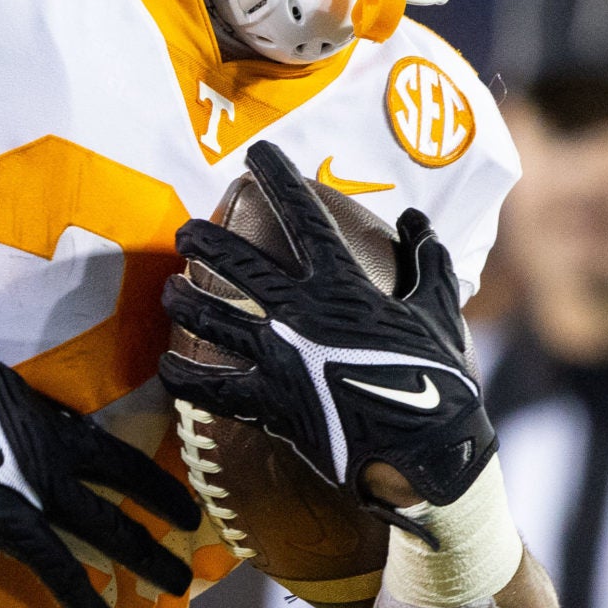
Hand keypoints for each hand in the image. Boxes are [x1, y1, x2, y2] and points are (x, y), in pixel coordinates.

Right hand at [0, 321, 196, 607]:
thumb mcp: (11, 389)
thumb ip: (40, 418)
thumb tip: (56, 428)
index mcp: (58, 438)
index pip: (127, 470)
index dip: (161, 496)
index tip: (187, 519)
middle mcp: (43, 481)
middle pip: (109, 525)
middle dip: (148, 556)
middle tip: (177, 584)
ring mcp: (3, 514)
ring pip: (58, 566)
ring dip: (87, 600)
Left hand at [159, 140, 492, 506]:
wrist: (428, 452)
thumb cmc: (438, 379)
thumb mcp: (440, 310)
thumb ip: (426, 262)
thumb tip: (416, 220)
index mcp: (343, 286)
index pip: (304, 216)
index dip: (278, 178)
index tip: (256, 155)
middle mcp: (301, 315)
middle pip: (237, 265)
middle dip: (204, 241)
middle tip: (186, 232)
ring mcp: (280, 359)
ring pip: (213, 320)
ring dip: (184, 302)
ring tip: (169, 292)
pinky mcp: (270, 404)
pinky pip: (213, 388)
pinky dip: (185, 377)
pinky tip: (167, 366)